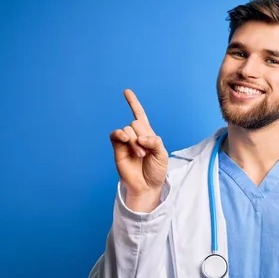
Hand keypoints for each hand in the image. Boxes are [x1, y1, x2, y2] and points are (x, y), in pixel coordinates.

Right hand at [110, 89, 168, 209]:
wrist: (147, 186)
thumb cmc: (156, 171)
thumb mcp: (162, 154)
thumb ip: (155, 141)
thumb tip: (140, 137)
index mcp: (148, 135)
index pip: (139, 115)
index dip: (133, 103)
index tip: (126, 91)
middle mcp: (135, 136)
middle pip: (136, 123)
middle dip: (142, 136)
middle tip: (145, 152)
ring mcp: (126, 142)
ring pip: (128, 129)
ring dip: (135, 141)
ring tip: (140, 155)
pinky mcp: (118, 148)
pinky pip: (115, 134)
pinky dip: (120, 134)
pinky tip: (125, 138)